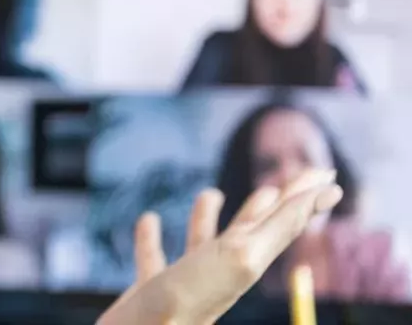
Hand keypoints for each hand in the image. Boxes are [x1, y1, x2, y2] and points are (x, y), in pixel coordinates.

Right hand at [97, 169, 343, 324]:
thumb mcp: (241, 257)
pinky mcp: (153, 287)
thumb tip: (328, 190)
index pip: (284, 222)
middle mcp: (220, 270)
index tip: (326, 173)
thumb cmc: (185, 303)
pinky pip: (154, 258)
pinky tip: (148, 220)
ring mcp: (186, 280)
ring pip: (203, 243)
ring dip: (207, 218)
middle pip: (252, 229)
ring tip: (211, 193)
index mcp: (245, 261)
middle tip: (286, 175)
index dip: (306, 196)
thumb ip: (280, 224)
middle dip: (269, 202)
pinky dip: (151, 238)